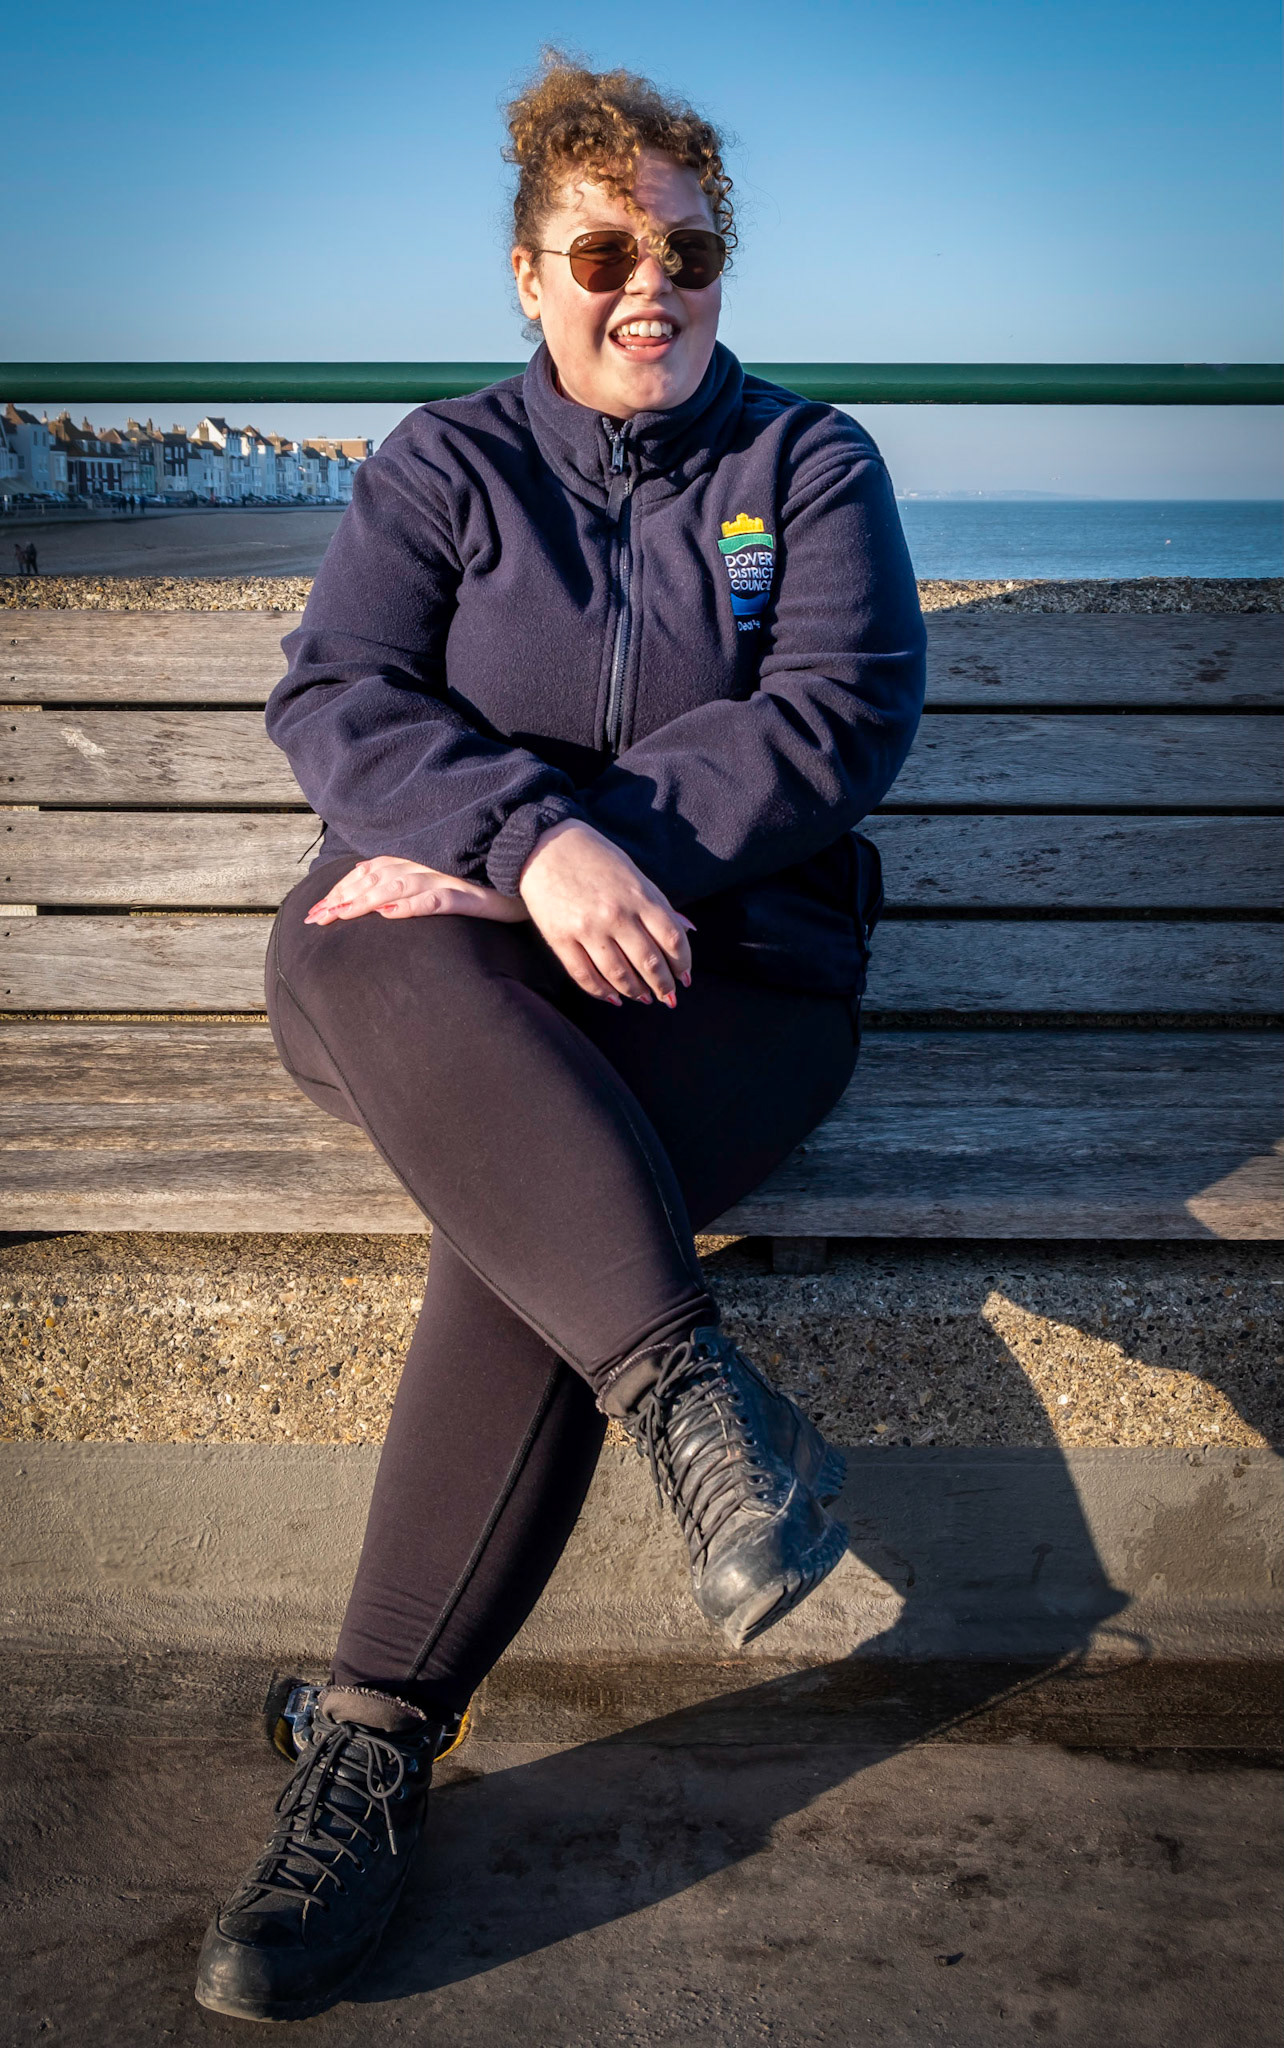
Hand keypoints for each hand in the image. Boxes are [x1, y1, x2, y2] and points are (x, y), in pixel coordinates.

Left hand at [304, 856, 530, 925]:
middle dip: (343, 898)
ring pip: (400, 884)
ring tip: (341, 915)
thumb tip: (383, 903)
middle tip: (315, 920)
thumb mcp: (451, 881)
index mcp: (422, 859)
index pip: (372, 870)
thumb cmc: (493, 883)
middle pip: (377, 877)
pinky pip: (438, 897)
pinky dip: (412, 903)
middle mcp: (432, 863)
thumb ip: (420, 886)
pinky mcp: (475, 894)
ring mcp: (452, 877)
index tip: (317, 910)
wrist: (537, 873)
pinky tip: (389, 912)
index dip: (343, 888)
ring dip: (367, 900)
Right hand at [518, 819, 692, 1006]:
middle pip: (649, 962)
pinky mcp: (560, 939)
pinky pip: (585, 976)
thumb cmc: (594, 858)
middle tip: (669, 997)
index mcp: (638, 896)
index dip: (683, 963)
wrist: (544, 845)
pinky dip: (602, 992)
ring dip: (636, 992)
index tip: (685, 977)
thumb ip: (659, 904)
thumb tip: (688, 932)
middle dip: (664, 985)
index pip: (672, 939)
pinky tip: (613, 997)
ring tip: (644, 998)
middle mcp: (615, 915)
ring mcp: (586, 929)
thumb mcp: (633, 873)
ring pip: (619, 975)